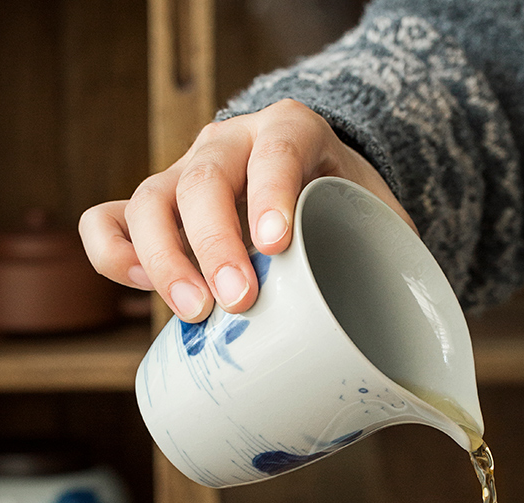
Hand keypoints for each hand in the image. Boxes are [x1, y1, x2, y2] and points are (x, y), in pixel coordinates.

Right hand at [79, 99, 413, 321]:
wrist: (311, 181)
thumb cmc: (347, 209)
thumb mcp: (379, 219)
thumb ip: (395, 260)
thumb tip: (416, 348)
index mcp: (292, 133)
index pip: (278, 148)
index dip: (272, 192)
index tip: (277, 247)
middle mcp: (228, 145)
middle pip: (202, 180)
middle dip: (215, 245)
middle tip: (236, 303)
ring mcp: (184, 174)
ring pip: (147, 201)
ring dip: (163, 260)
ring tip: (193, 313)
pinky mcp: (155, 208)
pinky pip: (107, 221)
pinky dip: (114, 254)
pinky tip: (142, 288)